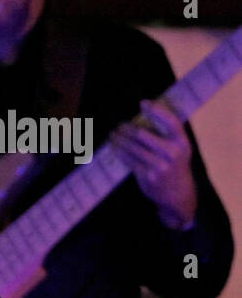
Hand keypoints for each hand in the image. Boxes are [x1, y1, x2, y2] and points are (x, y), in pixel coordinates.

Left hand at [108, 99, 196, 229]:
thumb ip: (166, 135)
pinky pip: (129, 160)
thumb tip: (146, 114)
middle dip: (127, 128)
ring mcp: (160, 166)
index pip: (171, 122)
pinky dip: (120, 152)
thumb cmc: (176, 166)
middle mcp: (173, 153)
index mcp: (183, 143)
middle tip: (118, 125)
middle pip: (143, 134)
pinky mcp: (148, 176)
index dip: (156, 110)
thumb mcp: (180, 149)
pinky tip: (114, 147)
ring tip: (113, 134)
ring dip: (119, 139)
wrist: (177, 194)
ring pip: (132, 147)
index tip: (143, 103)